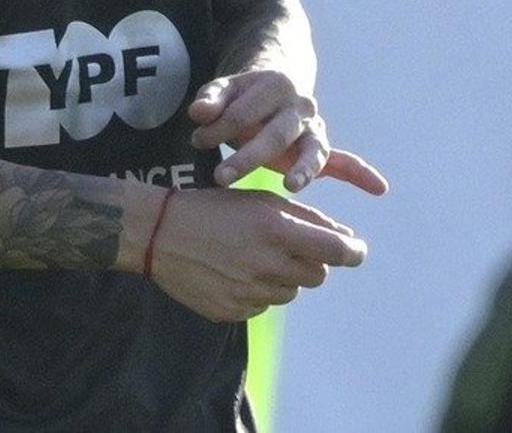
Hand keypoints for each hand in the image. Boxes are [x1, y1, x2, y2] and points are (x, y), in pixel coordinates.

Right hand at [148, 185, 366, 321]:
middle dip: (311, 261)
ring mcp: (249, 292)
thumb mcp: (258, 199)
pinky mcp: (234, 311)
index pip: (337, 250)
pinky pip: (263, 305)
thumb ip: (304, 217)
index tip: (355, 249)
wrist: (156, 233)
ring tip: (250, 257)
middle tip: (285, 247)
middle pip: (318, 275)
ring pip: (291, 292)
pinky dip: (257, 291)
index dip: (353, 250)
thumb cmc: (211, 208)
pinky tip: (232, 272)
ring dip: (282, 277)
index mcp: (274, 229)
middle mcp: (266, 264)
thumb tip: (345, 236)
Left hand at [189, 69, 388, 194]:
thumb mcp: (221, 90)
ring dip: (303, 169)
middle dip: (247, 156)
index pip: (244, 112)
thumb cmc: (239, 95)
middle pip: (274, 134)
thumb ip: (210, 100)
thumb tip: (198, 113)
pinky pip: (344, 162)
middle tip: (221, 176)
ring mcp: (314, 127)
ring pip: (312, 149)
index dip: (217, 127)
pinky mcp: (321, 147)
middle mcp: (302, 104)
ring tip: (291, 185)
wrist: (273, 86)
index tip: (197, 140)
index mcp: (275, 85)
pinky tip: (379, 187)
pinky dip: (361, 174)